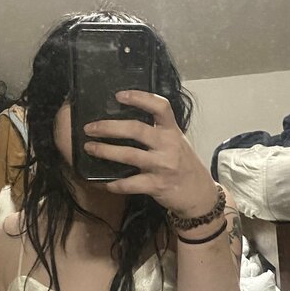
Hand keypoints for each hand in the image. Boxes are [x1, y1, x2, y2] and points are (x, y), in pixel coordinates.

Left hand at [83, 91, 217, 216]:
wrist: (200, 195)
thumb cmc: (184, 165)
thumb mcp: (177, 142)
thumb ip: (158, 132)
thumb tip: (125, 123)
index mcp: (172, 131)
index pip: (160, 107)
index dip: (139, 98)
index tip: (119, 95)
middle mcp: (168, 145)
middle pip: (136, 129)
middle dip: (108, 127)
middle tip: (90, 128)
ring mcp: (163, 166)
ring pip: (128, 155)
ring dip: (105, 151)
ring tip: (89, 148)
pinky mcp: (157, 185)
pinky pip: (130, 183)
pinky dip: (114, 184)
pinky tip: (104, 183)